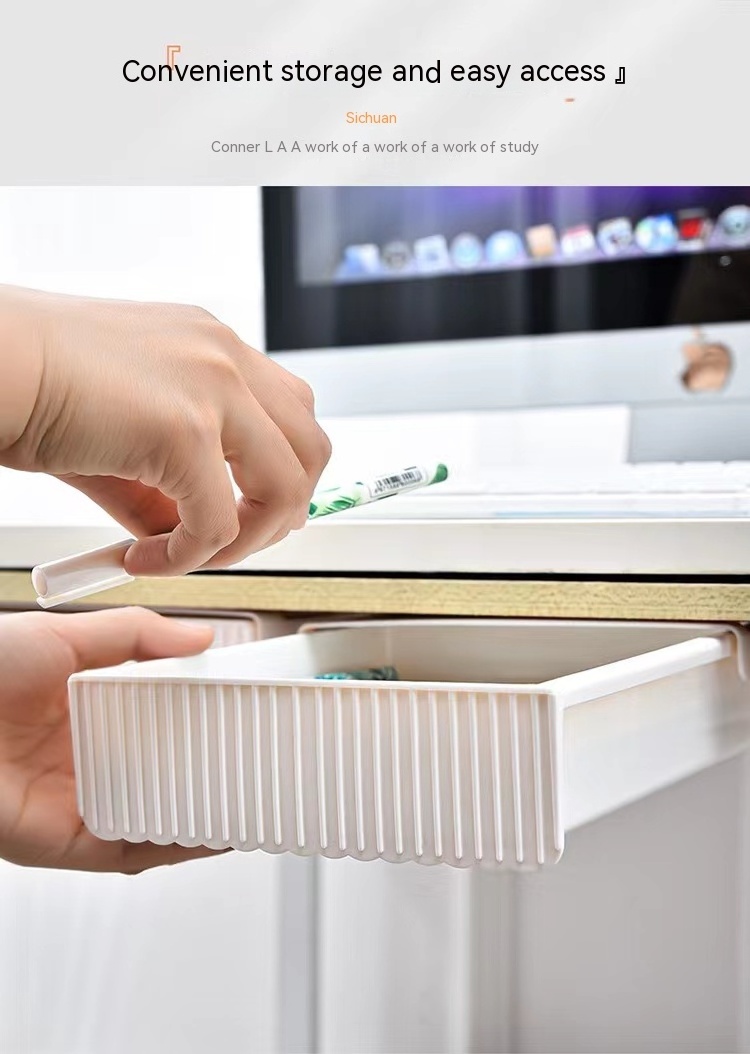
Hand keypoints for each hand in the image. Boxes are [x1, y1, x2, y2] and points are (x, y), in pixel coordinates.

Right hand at [0, 285, 331, 575]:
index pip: (289, 412)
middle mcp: (224, 357)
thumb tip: (182, 538)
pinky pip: (217, 523)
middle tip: (237, 543)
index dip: (284, 472)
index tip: (257, 513)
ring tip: (191, 555)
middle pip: (310, 447)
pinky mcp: (185, 430)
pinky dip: (189, 558)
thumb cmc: (31, 384)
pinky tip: (145, 560)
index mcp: (211, 346)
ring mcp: (213, 388)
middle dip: (284, 510)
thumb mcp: (120, 431)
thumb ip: (163, 482)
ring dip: (246, 539)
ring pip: (285, 487)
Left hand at [0, 606, 225, 871]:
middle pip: (159, 772)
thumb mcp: (65, 636)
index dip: (197, 720)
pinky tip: (209, 834)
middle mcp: (81, 760)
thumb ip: (134, 635)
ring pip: (153, 816)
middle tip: (255, 762)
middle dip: (207, 772)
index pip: (154, 720)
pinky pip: (131, 850)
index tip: (236, 713)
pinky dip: (173, 847)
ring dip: (200, 813)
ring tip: (249, 801)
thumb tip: (198, 635)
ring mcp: (76, 802)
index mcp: (80, 710)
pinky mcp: (66, 840)